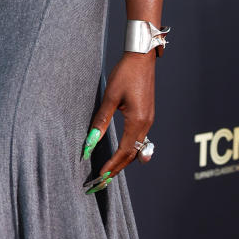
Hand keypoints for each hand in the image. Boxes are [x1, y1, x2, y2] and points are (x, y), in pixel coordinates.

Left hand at [82, 51, 156, 191]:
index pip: (124, 152)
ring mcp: (148, 119)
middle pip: (132, 154)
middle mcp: (146, 123)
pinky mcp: (147, 114)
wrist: (141, 57)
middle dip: (117, 168)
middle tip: (103, 181)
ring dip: (124, 160)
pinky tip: (121, 153)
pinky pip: (140, 138)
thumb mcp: (110, 98)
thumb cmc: (125, 74)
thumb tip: (89, 143)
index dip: (112, 166)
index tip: (100, 177)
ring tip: (110, 171)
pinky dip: (130, 149)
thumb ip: (100, 121)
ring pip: (137, 147)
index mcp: (137, 121)